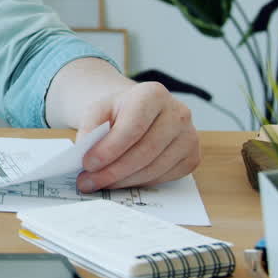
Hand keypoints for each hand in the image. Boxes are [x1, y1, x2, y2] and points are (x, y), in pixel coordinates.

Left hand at [74, 81, 199, 191]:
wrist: (141, 111)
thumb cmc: (119, 111)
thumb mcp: (98, 109)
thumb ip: (89, 127)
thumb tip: (85, 153)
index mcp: (153, 94)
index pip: (133, 127)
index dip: (109, 149)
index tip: (87, 164)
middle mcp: (178, 113)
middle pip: (145, 151)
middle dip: (113, 171)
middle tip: (88, 181)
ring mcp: (189, 136)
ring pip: (154, 168)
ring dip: (124, 180)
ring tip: (100, 183)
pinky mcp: (192, 157)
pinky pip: (164, 177)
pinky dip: (139, 182)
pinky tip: (122, 180)